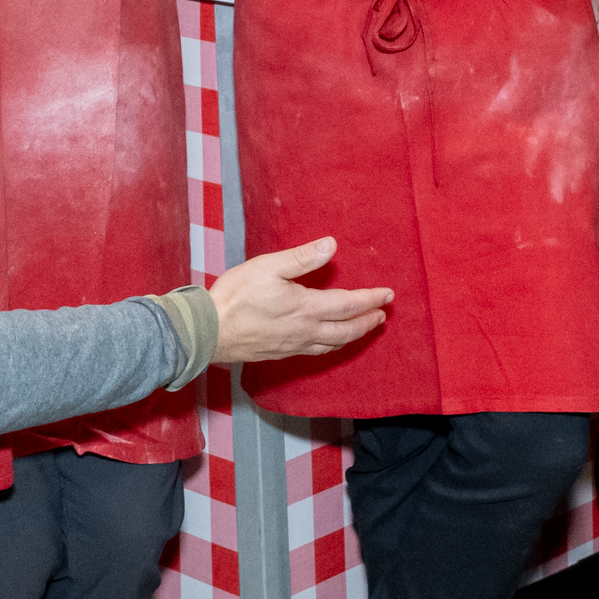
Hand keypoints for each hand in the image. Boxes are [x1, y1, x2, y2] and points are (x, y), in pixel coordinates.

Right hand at [208, 236, 391, 363]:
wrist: (211, 330)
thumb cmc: (237, 296)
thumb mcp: (269, 266)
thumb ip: (302, 258)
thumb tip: (331, 245)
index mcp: (306, 307)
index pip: (349, 304)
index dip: (370, 299)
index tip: (388, 295)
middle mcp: (306, 330)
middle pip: (347, 329)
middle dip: (368, 320)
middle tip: (383, 313)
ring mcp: (294, 345)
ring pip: (334, 343)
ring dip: (354, 335)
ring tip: (365, 327)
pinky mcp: (282, 353)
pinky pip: (317, 351)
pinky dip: (333, 345)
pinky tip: (330, 341)